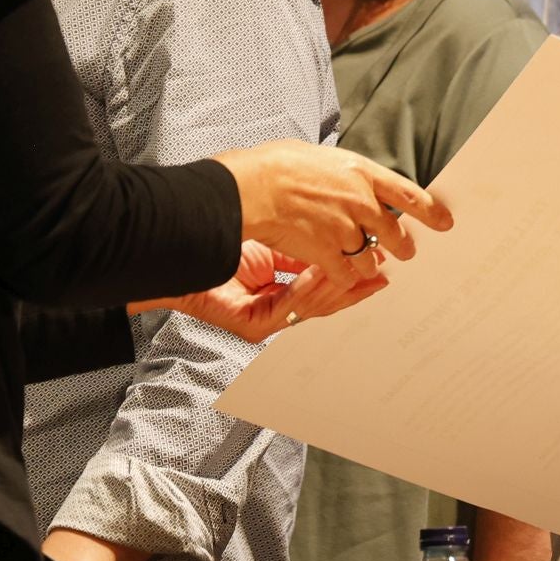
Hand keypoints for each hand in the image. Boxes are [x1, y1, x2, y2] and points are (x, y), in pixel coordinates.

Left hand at [130, 240, 389, 341]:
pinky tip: (326, 274)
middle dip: (357, 285)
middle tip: (384, 271)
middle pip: (326, 299)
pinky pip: (290, 308)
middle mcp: (275, 309)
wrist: (175, 254)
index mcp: (280, 288)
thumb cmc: (215, 246)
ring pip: (314, 307)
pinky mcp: (254, 326)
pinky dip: (310, 290)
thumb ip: (299, 249)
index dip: (352, 275)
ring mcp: (266, 321)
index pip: (324, 283)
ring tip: (366, 273)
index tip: (378, 262)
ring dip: (341, 287)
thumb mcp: (268, 245)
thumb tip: (337, 234)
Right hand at [214, 140, 451, 284]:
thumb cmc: (277, 165)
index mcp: (361, 173)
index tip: (445, 222)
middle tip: (406, 251)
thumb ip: (343, 174)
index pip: (409, 194)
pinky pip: (345, 274)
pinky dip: (342, 276)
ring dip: (368, 263)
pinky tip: (335, 272)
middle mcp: (360, 203)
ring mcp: (345, 230)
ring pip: (370, 259)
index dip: (430, 211)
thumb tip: (346, 179)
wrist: (253, 188)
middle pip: (394, 232)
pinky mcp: (327, 253)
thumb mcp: (321, 157)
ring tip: (363, 264)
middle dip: (403, 245)